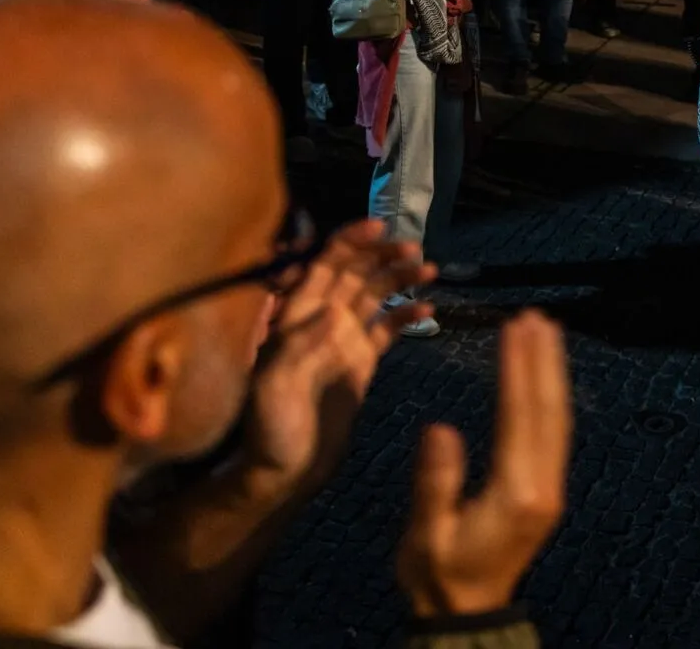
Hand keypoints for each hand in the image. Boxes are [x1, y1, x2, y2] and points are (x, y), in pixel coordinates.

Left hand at [243, 220, 435, 494]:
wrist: (286, 471)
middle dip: (382, 254)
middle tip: (414, 248)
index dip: (349, 241)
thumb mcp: (274, 386)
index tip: (379, 227)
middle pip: (354, 272)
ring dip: (398, 277)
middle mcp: (320, 320)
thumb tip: (335, 311)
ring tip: (429, 268)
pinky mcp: (361, 363)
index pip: (323, 264)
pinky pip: (386, 328)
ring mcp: (342, 340)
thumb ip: (301, 346)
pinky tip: (429, 308)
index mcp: (296, 317)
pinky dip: (406, 314)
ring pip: (373, 294)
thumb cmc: (270, 429)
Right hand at [397, 311, 570, 617]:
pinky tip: (545, 376)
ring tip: (545, 331)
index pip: (520, 418)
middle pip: (547, 412)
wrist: (467, 615)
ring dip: (552, 374)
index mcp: (515, 494)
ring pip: (556, 420)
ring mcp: (549, 489)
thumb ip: (435, 483)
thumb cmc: (438, 576)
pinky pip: (554, 433)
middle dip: (543, 361)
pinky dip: (550, 397)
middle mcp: (542, 487)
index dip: (519, 370)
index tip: (516, 328)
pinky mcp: (545, 491)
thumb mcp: (427, 535)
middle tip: (536, 316)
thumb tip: (440, 429)